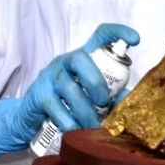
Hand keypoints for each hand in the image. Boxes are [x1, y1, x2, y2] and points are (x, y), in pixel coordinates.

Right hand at [0, 23, 138, 156]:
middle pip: (80, 58)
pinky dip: (69, 122)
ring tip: (94, 126)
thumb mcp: (90, 97)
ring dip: (85, 110)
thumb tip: (129, 98)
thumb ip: (110, 95)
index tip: (134, 39)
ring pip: (69, 88)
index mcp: (84, 58)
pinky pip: (55, 107)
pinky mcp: (38, 95)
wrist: (29, 119)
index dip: (117, 33)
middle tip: (104, 103)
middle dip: (96, 82)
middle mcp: (65, 62)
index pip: (100, 35)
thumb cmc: (67, 104)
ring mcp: (50, 77)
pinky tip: (76, 131)